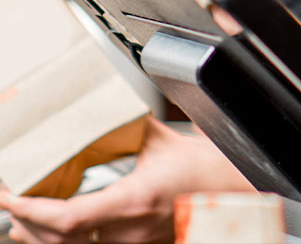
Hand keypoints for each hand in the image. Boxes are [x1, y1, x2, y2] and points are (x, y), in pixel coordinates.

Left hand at [0, 118, 247, 243]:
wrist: (235, 192)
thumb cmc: (206, 169)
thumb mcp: (163, 142)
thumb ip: (131, 129)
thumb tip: (105, 112)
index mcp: (133, 201)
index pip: (67, 218)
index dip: (31, 210)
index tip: (10, 195)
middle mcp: (127, 231)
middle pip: (58, 241)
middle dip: (26, 223)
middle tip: (8, 200)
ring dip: (39, 236)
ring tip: (20, 219)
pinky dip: (61, 240)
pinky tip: (51, 231)